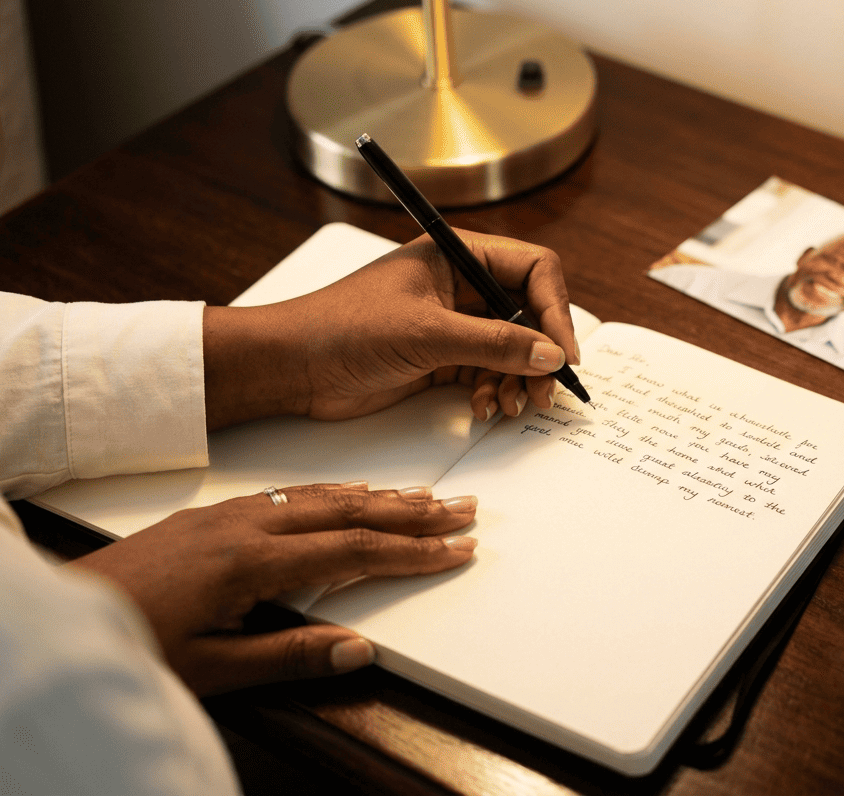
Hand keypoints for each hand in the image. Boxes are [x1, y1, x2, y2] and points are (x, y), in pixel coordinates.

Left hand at [70, 482, 476, 695]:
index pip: (354, 553)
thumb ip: (288, 656)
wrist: (63, 612)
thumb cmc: (127, 640)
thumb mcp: (210, 669)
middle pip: (349, 512)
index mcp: (250, 562)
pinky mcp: (212, 515)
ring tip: (423, 496)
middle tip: (461, 507)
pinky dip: (334, 492)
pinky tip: (349, 492)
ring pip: (323, 496)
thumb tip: (357, 650)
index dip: (412, 552)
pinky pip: (291, 493)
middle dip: (413, 511)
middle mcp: (245, 526)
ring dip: (379, 496)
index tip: (455, 549)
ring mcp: (227, 515)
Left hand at [203, 230, 579, 429]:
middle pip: (529, 312)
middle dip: (540, 353)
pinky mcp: (442, 357)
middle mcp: (461, 285)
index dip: (554, 309)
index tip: (562, 351)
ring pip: (513, 348)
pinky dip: (495, 391)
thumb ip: (494, 344)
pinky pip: (489, 372)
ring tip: (512, 405)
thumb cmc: (343, 328)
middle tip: (545, 390)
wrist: (292, 367)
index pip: (533, 268)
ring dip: (520, 379)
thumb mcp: (426, 334)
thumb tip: (550, 355)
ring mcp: (453, 323)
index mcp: (458, 254)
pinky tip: (485, 408)